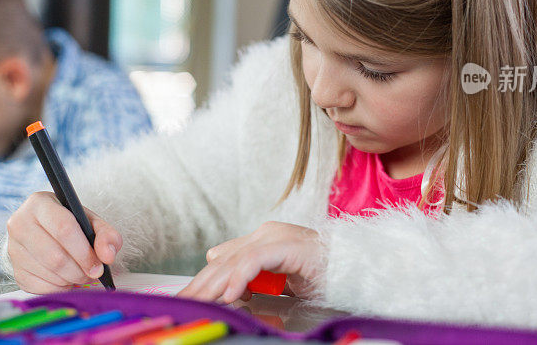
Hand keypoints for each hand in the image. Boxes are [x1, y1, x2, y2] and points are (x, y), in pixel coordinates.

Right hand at [6, 191, 122, 293]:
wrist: (44, 231)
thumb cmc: (70, 223)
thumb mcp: (90, 221)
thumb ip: (106, 234)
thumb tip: (107, 255)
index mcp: (39, 203)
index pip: (64, 228)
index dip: (84, 252)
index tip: (99, 266)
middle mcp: (20, 224)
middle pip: (55, 256)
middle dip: (79, 270)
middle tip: (92, 273)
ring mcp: (13, 248)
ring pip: (49, 272)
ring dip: (71, 279)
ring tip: (80, 273)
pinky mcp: (14, 270)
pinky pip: (39, 287)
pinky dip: (58, 287)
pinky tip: (65, 278)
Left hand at [177, 221, 325, 304]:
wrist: (352, 268)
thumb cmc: (320, 275)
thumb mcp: (279, 278)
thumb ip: (254, 274)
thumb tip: (225, 277)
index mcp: (263, 239)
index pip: (225, 260)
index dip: (204, 280)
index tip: (189, 299)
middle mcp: (266, 234)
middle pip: (225, 261)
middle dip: (202, 284)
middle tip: (185, 303)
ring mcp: (276, 237)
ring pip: (235, 261)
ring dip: (215, 285)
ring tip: (200, 302)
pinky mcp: (286, 245)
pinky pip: (255, 261)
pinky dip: (240, 279)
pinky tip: (231, 295)